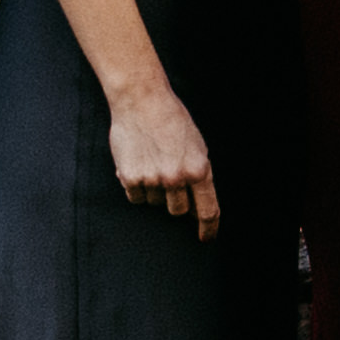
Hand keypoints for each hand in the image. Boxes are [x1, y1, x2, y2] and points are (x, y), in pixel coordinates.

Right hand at [106, 76, 224, 240]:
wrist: (142, 101)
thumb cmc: (172, 121)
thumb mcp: (197, 146)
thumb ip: (198, 175)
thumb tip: (196, 206)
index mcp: (199, 170)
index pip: (208, 210)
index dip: (209, 228)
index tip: (206, 238)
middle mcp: (177, 178)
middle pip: (178, 211)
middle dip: (176, 201)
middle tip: (169, 180)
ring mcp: (153, 179)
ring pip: (155, 203)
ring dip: (155, 191)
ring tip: (153, 162)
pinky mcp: (131, 178)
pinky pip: (136, 197)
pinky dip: (137, 187)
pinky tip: (138, 164)